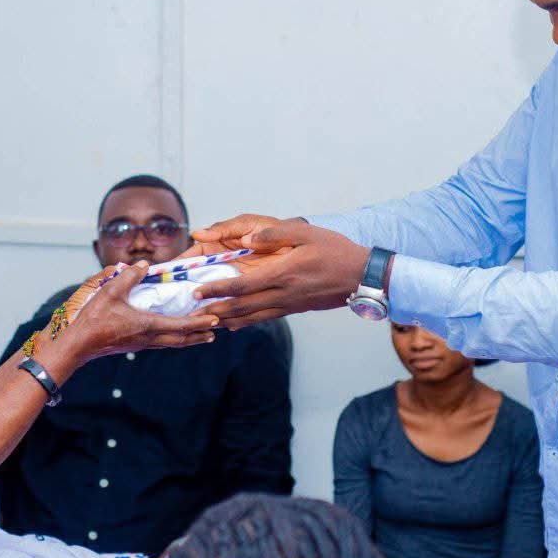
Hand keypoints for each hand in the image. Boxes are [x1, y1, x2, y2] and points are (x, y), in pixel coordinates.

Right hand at [34, 262, 219, 379]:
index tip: (215, 319)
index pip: (180, 325)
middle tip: (217, 328)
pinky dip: (175, 339)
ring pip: (173, 343)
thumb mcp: (110, 291)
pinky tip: (175, 334)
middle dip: (200, 333)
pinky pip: (162, 343)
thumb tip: (143, 263)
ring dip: (190, 338)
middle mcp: (148, 337)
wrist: (79, 344)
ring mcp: (142, 344)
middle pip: (181, 339)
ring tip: (204, 335)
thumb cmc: (94, 319)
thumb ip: (128, 276)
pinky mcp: (135, 345)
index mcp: (147, 325)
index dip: (199, 322)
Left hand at [191, 218, 370, 328]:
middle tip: (194, 312)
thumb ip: (276, 235)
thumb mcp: (307, 233)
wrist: (362, 277)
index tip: (199, 290)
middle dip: (216, 309)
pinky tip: (235, 324)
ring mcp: (289, 304)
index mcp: (283, 274)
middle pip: (242, 307)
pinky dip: (246, 322)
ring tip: (208, 322)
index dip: (218, 289)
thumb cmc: (336, 251)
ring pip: (252, 317)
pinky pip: (265, 318)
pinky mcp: (295, 308)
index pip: (242, 286)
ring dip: (228, 319)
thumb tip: (248, 240)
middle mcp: (283, 293)